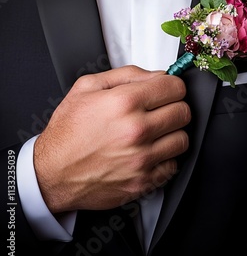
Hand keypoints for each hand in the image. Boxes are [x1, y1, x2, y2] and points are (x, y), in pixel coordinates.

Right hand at [34, 66, 189, 212]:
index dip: (172, 85)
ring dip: (172, 133)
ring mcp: (142, 158)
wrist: (53, 172)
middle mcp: (136, 130)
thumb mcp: (88, 86)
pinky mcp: (143, 182)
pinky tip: (149, 151)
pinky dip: (165, 158)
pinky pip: (173, 165)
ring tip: (154, 131)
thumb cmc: (68, 131)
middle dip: (174, 106)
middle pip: (184, 112)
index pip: (175, 87)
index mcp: (124, 102)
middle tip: (160, 109)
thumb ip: (127, 74)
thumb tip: (157, 75)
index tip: (166, 89)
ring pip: (183, 139)